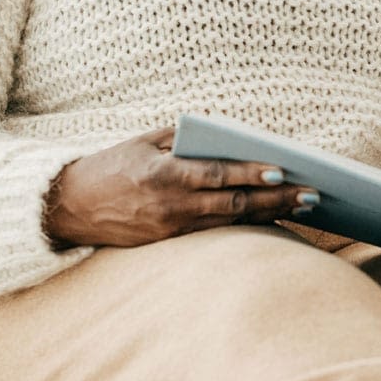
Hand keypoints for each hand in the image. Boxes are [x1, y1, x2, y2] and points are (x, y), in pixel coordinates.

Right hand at [43, 126, 316, 248]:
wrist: (68, 207)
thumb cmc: (111, 165)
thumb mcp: (145, 141)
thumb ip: (186, 138)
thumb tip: (230, 135)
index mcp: (164, 175)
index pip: (219, 175)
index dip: (252, 174)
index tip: (283, 171)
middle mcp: (171, 206)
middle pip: (234, 204)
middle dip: (277, 199)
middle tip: (312, 195)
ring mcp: (171, 230)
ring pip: (231, 223)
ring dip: (270, 215)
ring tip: (303, 207)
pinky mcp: (170, 245)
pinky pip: (217, 235)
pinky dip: (247, 226)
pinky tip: (273, 220)